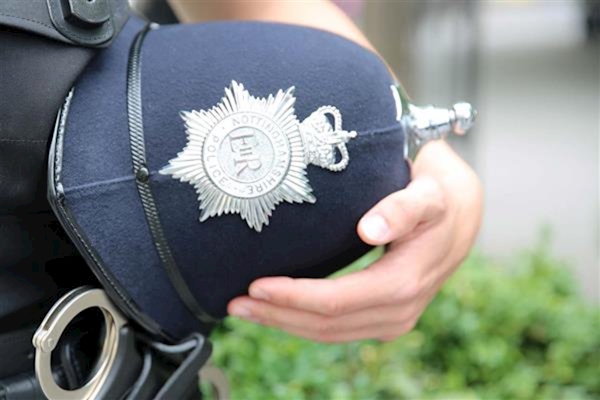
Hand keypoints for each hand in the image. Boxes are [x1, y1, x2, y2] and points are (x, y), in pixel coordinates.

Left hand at [228, 140, 482, 342]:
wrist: (462, 215)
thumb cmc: (440, 198)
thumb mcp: (427, 194)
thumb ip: (401, 208)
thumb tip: (369, 229)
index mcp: (405, 282)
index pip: (338, 301)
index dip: (294, 297)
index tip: (255, 287)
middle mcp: (400, 310)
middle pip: (327, 324)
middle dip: (278, 315)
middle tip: (233, 303)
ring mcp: (394, 318)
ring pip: (329, 333)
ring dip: (284, 323)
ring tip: (244, 310)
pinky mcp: (384, 317)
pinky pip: (338, 329)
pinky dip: (303, 323)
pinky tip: (278, 312)